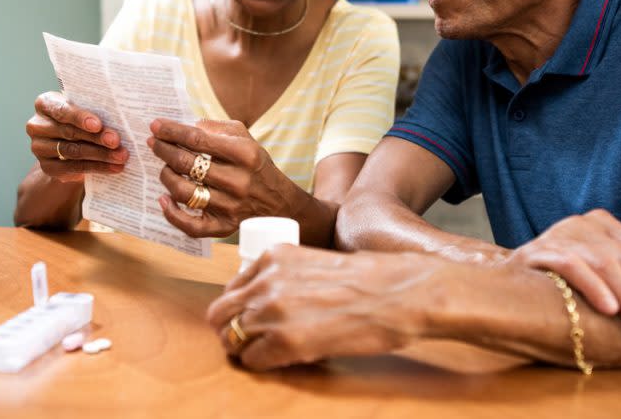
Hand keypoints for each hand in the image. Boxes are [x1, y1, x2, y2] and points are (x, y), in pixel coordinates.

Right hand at [25, 91, 126, 182]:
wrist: (70, 144)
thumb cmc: (82, 119)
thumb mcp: (86, 109)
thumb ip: (95, 110)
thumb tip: (121, 119)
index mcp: (45, 103)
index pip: (61, 110)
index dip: (80, 118)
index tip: (98, 125)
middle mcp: (37, 125)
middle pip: (70, 132)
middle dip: (97, 137)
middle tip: (117, 142)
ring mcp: (39, 147)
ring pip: (73, 151)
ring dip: (101, 155)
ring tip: (121, 156)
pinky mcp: (47, 167)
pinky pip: (74, 168)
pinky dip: (97, 168)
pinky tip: (114, 167)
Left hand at [149, 118, 294, 237]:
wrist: (279, 202)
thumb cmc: (256, 165)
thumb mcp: (246, 138)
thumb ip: (218, 128)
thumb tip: (187, 126)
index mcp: (245, 154)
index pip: (198, 139)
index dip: (172, 131)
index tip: (156, 126)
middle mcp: (238, 180)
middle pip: (186, 163)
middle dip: (164, 150)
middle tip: (153, 143)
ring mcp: (231, 206)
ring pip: (183, 192)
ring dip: (166, 177)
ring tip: (165, 168)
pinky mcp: (225, 227)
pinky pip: (190, 225)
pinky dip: (172, 213)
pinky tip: (164, 200)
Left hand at [206, 244, 433, 369]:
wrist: (400, 293)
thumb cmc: (372, 279)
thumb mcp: (318, 261)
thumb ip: (288, 275)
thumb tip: (271, 299)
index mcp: (275, 256)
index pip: (232, 287)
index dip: (239, 307)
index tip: (251, 317)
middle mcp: (267, 280)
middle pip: (220, 313)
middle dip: (231, 329)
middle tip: (250, 340)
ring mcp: (273, 311)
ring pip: (231, 338)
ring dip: (246, 349)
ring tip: (268, 352)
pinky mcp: (285, 342)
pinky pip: (252, 360)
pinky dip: (262, 365)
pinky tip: (282, 360)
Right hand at [507, 209, 620, 339]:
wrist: (506, 283)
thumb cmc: (563, 280)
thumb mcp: (606, 269)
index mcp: (603, 223)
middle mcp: (584, 223)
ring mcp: (561, 234)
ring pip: (607, 265)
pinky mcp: (540, 250)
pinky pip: (573, 267)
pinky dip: (594, 287)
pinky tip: (610, 309)